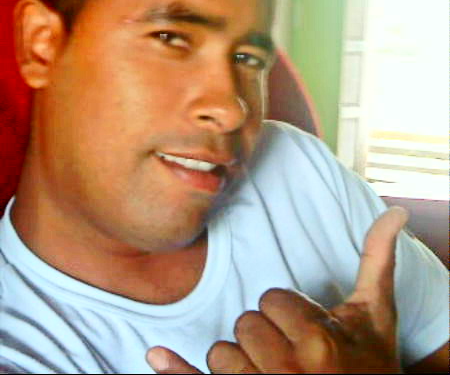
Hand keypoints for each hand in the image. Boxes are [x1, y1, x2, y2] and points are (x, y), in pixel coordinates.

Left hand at [147, 206, 407, 373]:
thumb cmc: (371, 365)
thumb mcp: (377, 315)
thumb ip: (377, 260)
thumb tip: (396, 212)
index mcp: (318, 341)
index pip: (272, 300)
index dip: (288, 311)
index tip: (308, 328)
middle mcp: (289, 371)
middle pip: (245, 327)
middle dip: (265, 335)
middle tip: (292, 353)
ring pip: (223, 356)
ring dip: (242, 362)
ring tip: (274, 374)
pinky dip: (176, 373)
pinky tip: (157, 357)